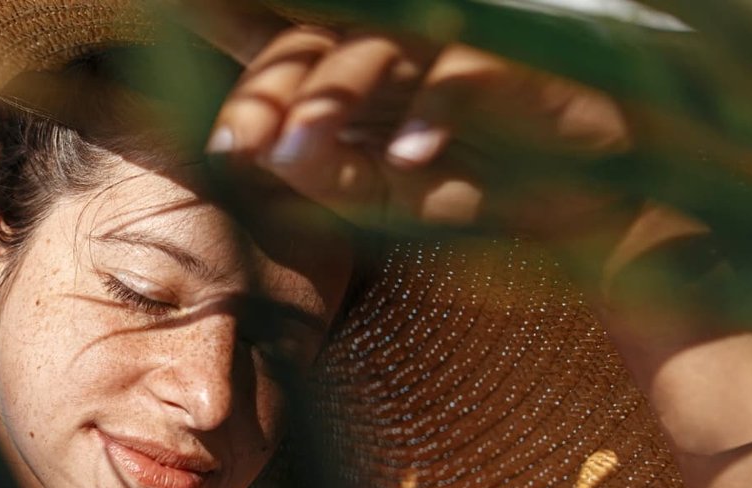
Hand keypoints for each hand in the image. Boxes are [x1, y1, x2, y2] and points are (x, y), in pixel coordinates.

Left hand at [206, 25, 634, 236]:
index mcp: (338, 80)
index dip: (222, 16)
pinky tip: (411, 154)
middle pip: (306, 48)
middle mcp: (381, 53)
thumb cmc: (468, 186)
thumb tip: (267, 151)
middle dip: (265, 93)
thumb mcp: (377, 200)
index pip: (269, 43)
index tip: (175, 5)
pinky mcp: (504, 64)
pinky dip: (433, 112)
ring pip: (371, 49)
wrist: (577, 204)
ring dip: (332, 98)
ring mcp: (440, 51)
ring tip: (300, 150)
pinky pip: (459, 75)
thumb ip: (319, 176)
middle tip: (236, 141)